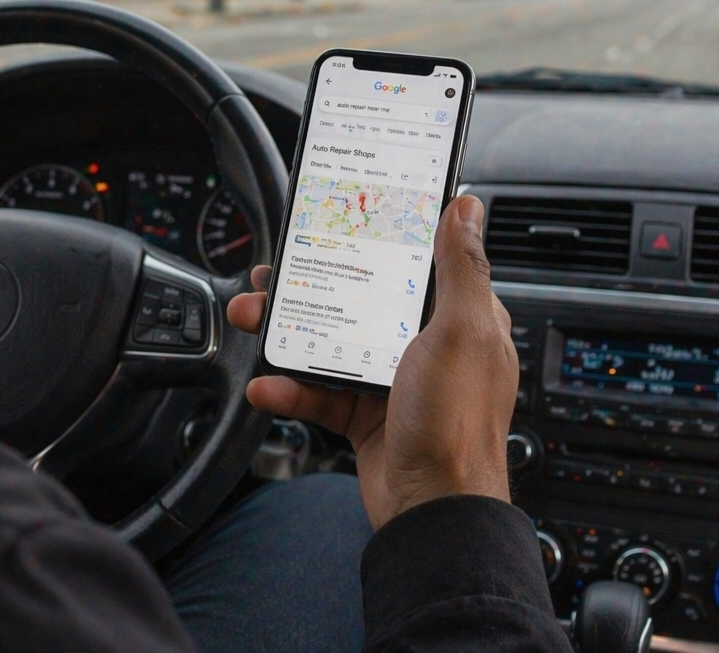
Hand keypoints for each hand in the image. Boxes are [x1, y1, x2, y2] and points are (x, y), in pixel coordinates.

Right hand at [226, 194, 516, 528]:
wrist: (431, 510)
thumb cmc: (457, 424)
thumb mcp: (461, 331)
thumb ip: (460, 267)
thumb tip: (466, 208)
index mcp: (460, 318)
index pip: (416, 261)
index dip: (378, 240)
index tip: (338, 221)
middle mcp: (428, 346)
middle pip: (361, 299)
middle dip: (312, 285)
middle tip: (272, 275)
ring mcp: (394, 381)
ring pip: (332, 342)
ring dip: (288, 333)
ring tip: (253, 319)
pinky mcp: (366, 416)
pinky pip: (320, 392)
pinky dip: (290, 389)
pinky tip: (267, 385)